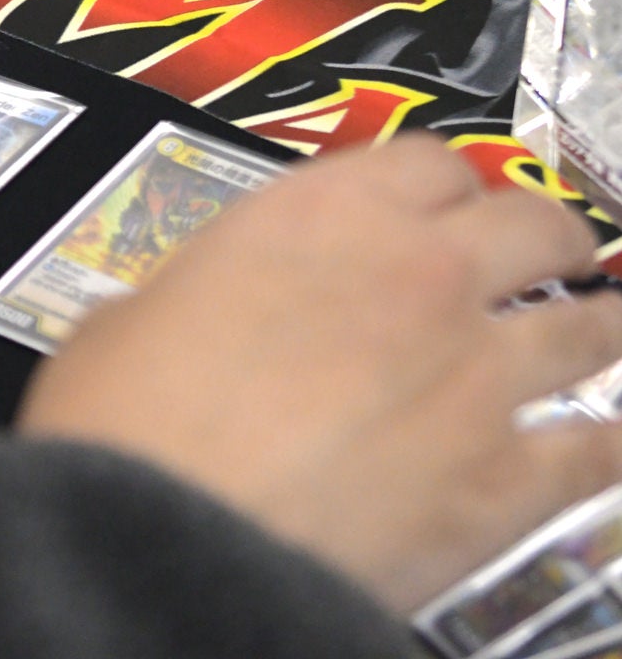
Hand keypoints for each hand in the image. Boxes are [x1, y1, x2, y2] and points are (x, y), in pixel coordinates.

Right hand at [17, 133, 621, 612]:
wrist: (165, 539)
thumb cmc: (126, 422)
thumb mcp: (132, 316)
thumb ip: (203, 293)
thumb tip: (207, 315)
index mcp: (324, 216)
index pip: (426, 161)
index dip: (436, 185)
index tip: (436, 205)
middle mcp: (422, 274)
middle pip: (533, 223)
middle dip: (541, 238)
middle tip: (536, 258)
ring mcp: (479, 375)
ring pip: (589, 327)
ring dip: (594, 328)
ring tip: (594, 335)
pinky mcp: (506, 479)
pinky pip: (600, 451)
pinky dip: (608, 444)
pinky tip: (608, 442)